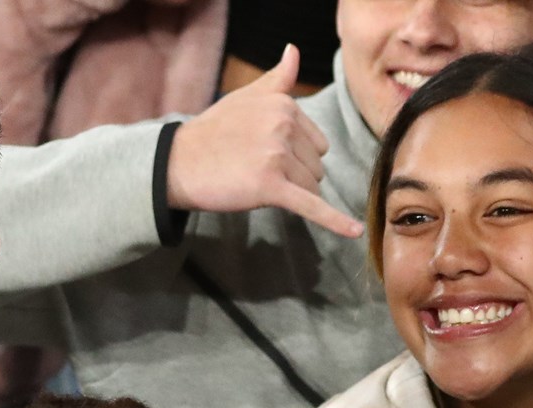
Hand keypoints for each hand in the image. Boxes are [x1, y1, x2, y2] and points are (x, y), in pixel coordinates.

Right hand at [165, 45, 362, 236]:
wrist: (177, 164)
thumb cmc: (213, 132)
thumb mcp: (245, 98)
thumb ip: (277, 79)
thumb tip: (295, 51)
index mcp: (285, 105)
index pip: (317, 144)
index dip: (294, 156)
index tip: (262, 152)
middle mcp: (285, 126)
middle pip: (316, 167)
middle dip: (293, 175)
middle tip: (253, 168)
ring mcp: (278, 156)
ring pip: (311, 188)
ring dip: (289, 192)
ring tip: (253, 181)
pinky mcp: (270, 187)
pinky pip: (311, 207)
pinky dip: (335, 221)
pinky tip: (354, 232)